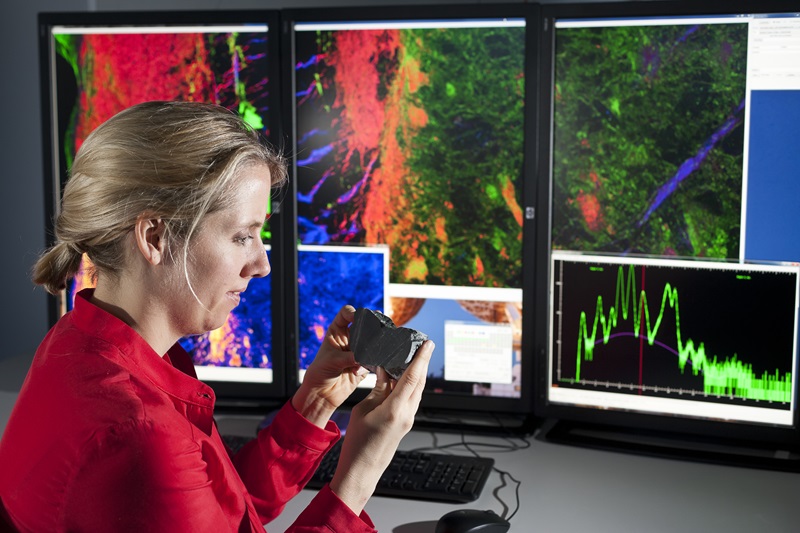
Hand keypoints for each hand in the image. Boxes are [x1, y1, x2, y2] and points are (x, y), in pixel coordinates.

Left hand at [292, 305, 368, 427]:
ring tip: (367, 357)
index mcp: (337, 332)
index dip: (354, 312)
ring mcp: (358, 352)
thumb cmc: (319, 374)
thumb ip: (350, 356)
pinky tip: (360, 371)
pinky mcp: (365, 365)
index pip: (346, 314)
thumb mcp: (332, 361)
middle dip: (371, 329)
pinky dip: (374, 364)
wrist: (321, 395)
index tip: (359, 318)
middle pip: (364, 326)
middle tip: (377, 333)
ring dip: (373, 349)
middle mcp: (349, 339)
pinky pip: (375, 361)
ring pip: (372, 343)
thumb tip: (366, 355)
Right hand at [329, 339, 433, 513]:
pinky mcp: (405, 423)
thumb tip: (385, 371)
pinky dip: (410, 385)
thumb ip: (377, 389)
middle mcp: (406, 415)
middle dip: (422, 361)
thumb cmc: (357, 443)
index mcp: (395, 410)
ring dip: (417, 373)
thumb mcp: (363, 409)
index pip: (412, 378)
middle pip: (419, 382)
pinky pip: (411, 399)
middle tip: (423, 344)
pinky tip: (404, 377)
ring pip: (417, 391)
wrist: (362, 470)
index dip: (421, 358)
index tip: (428, 343)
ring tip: (413, 356)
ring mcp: (408, 420)